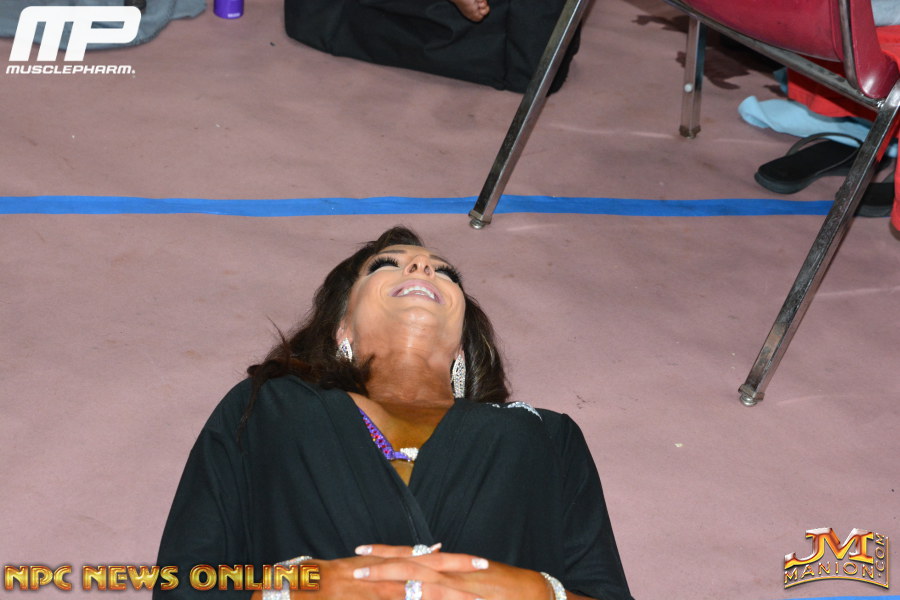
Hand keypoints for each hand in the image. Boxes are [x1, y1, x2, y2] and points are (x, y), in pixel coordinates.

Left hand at [352, 543, 551, 599]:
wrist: (535, 595)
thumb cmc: (504, 588)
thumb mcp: (470, 578)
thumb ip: (447, 574)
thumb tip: (427, 566)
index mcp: (449, 566)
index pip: (412, 555)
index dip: (386, 552)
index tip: (362, 549)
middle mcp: (451, 575)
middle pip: (410, 567)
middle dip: (381, 567)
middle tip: (355, 568)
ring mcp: (458, 592)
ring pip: (420, 588)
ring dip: (393, 587)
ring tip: (368, 585)